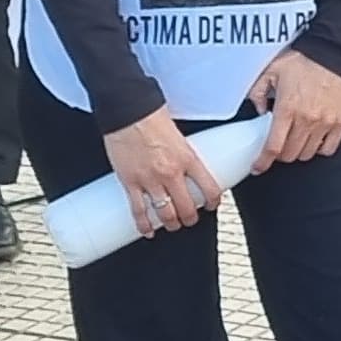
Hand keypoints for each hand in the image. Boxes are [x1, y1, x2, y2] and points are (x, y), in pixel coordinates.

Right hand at [100, 109, 227, 235]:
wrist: (127, 110)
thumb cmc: (151, 115)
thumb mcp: (179, 134)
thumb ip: (184, 151)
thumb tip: (187, 162)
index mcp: (188, 158)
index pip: (209, 188)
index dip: (214, 201)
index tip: (212, 205)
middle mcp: (171, 172)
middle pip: (187, 207)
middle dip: (191, 218)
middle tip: (190, 219)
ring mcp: (150, 180)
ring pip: (165, 213)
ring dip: (172, 223)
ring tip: (173, 224)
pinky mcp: (130, 182)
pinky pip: (139, 210)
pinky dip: (144, 224)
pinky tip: (148, 230)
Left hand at [246, 49, 340, 171]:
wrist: (335, 51)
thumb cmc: (305, 59)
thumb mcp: (271, 70)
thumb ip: (258, 91)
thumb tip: (258, 109)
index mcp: (287, 109)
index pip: (273, 147)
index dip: (263, 162)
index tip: (258, 167)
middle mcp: (306, 120)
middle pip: (290, 154)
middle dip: (280, 154)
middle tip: (278, 144)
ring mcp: (325, 123)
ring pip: (307, 153)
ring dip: (298, 151)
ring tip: (296, 138)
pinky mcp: (340, 122)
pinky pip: (329, 148)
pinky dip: (319, 148)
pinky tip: (314, 138)